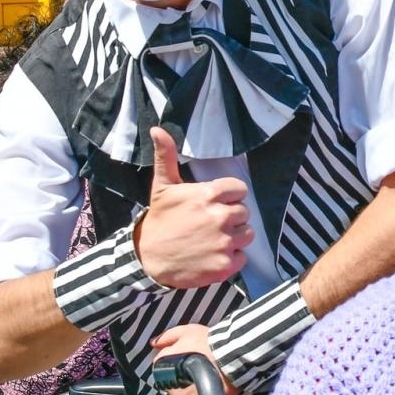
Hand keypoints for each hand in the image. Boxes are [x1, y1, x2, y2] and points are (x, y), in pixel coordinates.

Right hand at [135, 126, 252, 287]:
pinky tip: (212, 255)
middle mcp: (220, 217)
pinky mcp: (225, 265)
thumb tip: (157, 128)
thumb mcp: (162, 186)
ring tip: (212, 239)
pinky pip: (242, 257)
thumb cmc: (160, 219)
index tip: (214, 204)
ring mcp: (224, 242)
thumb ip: (167, 156)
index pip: (240, 190)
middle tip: (209, 224)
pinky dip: (231, 258)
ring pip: (247, 234)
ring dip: (234, 237)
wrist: (147, 259)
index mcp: (208, 194)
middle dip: (230, 217)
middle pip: (244, 212)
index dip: (228, 197)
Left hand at [149, 323, 239, 394]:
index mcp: (163, 367)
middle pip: (171, 388)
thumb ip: (167, 337)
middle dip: (181, 382)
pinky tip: (207, 394)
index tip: (187, 365)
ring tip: (203, 384)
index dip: (175, 368)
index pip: (161, 372)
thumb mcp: (186, 332)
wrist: (230, 357)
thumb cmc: (208, 343)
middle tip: (197, 374)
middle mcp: (168, 386)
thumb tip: (153, 343)